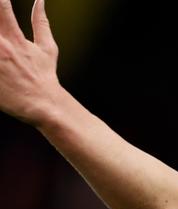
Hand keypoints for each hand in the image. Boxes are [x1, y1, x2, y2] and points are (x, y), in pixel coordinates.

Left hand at [0, 0, 60, 125]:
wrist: (43, 104)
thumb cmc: (44, 76)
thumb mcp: (47, 48)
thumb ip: (41, 22)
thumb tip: (40, 1)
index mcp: (14, 38)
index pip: (2, 7)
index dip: (1, 2)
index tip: (1, 3)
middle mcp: (1, 47)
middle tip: (0, 37)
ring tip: (1, 48)